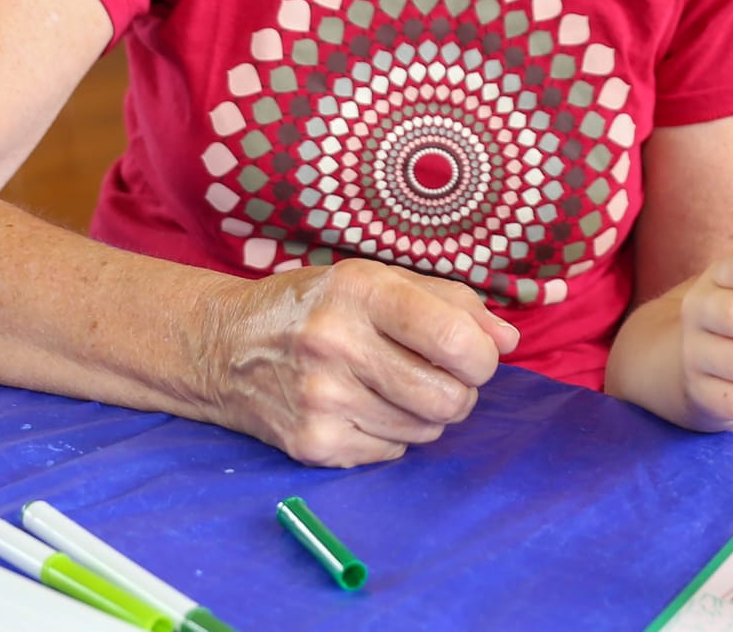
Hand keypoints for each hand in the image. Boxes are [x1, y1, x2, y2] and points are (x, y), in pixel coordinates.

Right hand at [203, 259, 519, 466]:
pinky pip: (393, 453)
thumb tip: (508, 341)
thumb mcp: (380, 280)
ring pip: (427, 430)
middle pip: (450, 397)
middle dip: (462, 390)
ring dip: (427, 413)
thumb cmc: (318, 306)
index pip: (453, 336)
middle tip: (439, 375)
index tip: (475, 353)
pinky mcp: (313, 445)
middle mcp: (337, 345)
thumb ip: (453, 303)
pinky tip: (364, 406)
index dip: (483, 355)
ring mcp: (322, 401)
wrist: (224, 348)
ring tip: (393, 386)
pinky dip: (393, 434)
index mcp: (361, 291)